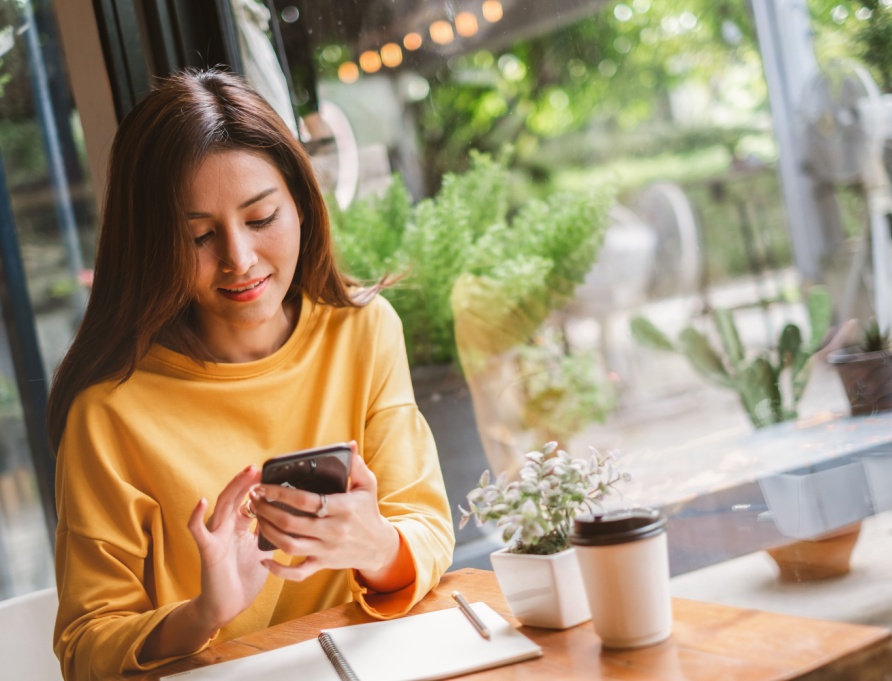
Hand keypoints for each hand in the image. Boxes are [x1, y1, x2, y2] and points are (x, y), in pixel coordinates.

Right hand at [187, 464, 271, 629]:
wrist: (227, 606)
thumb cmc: (244, 578)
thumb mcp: (262, 550)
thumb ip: (270, 531)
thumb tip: (291, 517)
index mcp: (239, 527)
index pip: (247, 500)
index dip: (257, 487)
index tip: (271, 474)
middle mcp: (225, 527)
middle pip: (235, 497)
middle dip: (246, 482)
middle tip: (258, 467)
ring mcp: (215, 537)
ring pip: (222, 506)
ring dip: (233, 489)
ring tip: (244, 474)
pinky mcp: (208, 550)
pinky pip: (198, 531)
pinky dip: (196, 516)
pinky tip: (201, 502)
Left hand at [251, 442, 400, 583]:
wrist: (378, 546)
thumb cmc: (368, 511)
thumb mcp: (368, 485)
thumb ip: (356, 465)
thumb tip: (350, 445)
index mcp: (343, 508)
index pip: (306, 501)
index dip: (280, 493)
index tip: (263, 485)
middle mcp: (333, 531)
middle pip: (292, 523)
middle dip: (267, 510)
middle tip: (254, 499)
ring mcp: (326, 550)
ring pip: (289, 546)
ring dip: (268, 532)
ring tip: (256, 517)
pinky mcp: (322, 565)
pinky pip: (297, 573)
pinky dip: (279, 570)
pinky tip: (264, 558)